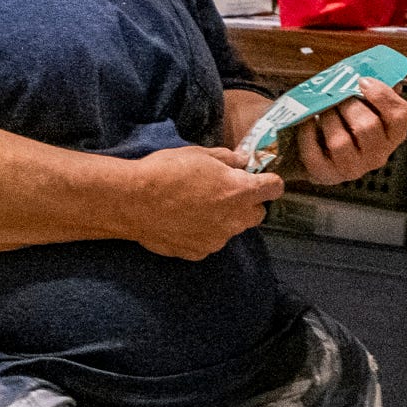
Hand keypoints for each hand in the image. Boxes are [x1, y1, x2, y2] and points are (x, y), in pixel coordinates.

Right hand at [120, 141, 282, 259]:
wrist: (132, 201)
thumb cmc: (166, 171)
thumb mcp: (199, 154)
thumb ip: (228, 159)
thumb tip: (243, 161)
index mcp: (239, 191)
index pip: (274, 188)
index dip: (269, 182)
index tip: (261, 179)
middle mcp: (234, 219)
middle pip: (257, 214)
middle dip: (247, 203)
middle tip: (225, 192)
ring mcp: (217, 239)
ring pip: (232, 229)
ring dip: (224, 219)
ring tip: (197, 207)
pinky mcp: (198, 253)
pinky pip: (210, 241)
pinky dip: (203, 232)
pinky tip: (183, 221)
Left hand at [289, 78, 406, 187]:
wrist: (321, 148)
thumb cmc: (347, 121)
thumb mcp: (366, 104)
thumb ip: (375, 90)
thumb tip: (379, 71)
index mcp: (392, 135)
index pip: (399, 115)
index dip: (381, 95)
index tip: (362, 81)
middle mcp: (377, 156)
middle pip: (368, 127)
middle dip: (348, 105)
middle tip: (336, 96)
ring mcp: (352, 169)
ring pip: (340, 143)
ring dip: (328, 118)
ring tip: (322, 109)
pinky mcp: (326, 175)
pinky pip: (314, 154)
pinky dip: (307, 134)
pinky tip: (306, 121)